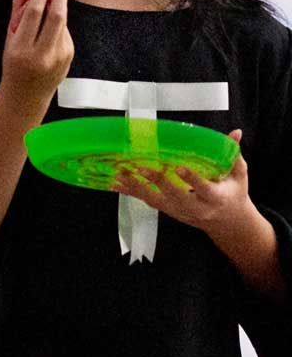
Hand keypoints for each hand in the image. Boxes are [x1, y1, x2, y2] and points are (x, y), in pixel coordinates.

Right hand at [1, 0, 73, 110]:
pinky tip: (50, 28)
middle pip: (56, 16)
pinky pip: (65, 32)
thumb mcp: (10, 36)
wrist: (26, 95)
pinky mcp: (69, 56)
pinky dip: (59, 24)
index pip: (34, 14)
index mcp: (21, 49)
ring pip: (62, 23)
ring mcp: (58, 57)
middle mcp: (42, 54)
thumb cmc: (14, 63)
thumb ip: (18, 7)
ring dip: (59, 6)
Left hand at [112, 129, 250, 235]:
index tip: (179, 168)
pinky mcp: (169, 211)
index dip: (191, 179)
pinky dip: (132, 192)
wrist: (227, 223)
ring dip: (136, 187)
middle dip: (157, 182)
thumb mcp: (239, 176)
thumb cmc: (233, 193)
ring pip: (156, 200)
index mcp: (216, 197)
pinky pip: (148, 201)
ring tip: (121, 174)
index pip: (204, 188)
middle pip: (175, 195)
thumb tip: (235, 133)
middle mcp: (196, 207)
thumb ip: (233, 155)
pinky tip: (117, 183)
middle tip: (141, 167)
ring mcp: (180, 211)